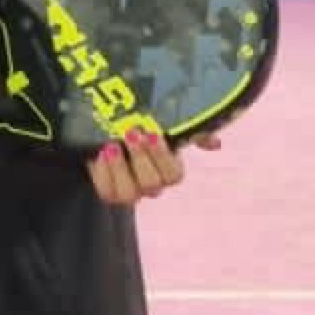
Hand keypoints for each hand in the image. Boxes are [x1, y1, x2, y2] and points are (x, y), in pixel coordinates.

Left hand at [87, 129, 205, 206]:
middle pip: (153, 185)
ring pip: (130, 194)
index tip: (152, 133)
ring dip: (120, 168)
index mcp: (169, 169)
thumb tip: (215, 144)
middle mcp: (151, 185)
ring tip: (112, 146)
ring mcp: (130, 191)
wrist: (107, 126)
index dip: (162, 157)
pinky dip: (103, 174)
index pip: (174, 175)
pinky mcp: (108, 191)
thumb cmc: (141, 123)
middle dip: (141, 159)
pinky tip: (99, 154)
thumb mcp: (165, 121)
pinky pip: (107, 192)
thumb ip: (190, 129)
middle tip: (131, 133)